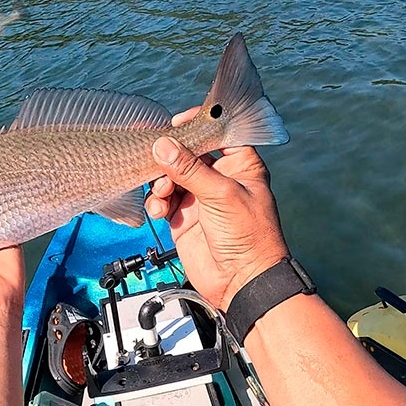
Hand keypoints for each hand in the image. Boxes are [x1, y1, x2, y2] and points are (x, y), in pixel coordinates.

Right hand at [145, 110, 289, 309]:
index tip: (175, 124)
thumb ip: (189, 168)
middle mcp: (219, 178)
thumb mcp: (221, 195)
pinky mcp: (182, 217)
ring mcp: (199, 197)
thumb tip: (163, 145)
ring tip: (162, 192)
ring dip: (160, 182)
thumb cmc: (249, 236)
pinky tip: (158, 210)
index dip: (196, 126)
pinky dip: (156, 202)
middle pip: (187, 154)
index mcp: (240, 165)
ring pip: (170, 176)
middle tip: (157, 159)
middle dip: (170, 157)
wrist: (241, 281)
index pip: (217, 134)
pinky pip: (162, 201)